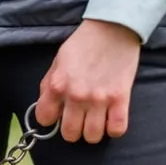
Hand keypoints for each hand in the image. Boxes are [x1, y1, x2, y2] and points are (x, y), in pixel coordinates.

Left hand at [35, 19, 141, 143]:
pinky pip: (117, 129)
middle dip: (72, 130)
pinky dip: (114, 129)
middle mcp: (76, 95)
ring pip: (92, 136)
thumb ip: (49, 85)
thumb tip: (46, 107)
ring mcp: (99, 99)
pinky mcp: (121, 98)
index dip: (50, 119)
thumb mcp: (58, 61)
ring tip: (95, 121)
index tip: (57, 114)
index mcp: (57, 85)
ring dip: (92, 132)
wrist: (113, 27)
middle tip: (78, 120)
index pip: (45, 119)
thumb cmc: (83, 44)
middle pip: (70, 134)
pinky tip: (111, 120)